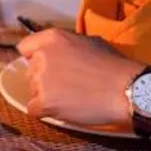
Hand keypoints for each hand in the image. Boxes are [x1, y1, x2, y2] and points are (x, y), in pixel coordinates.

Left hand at [17, 27, 132, 126]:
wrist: (124, 90)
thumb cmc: (113, 65)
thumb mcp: (90, 42)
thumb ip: (68, 46)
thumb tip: (61, 54)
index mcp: (53, 38)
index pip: (26, 47)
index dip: (35, 57)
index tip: (47, 66)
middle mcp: (42, 56)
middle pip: (30, 71)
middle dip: (44, 79)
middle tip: (66, 86)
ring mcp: (41, 80)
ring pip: (32, 91)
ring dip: (46, 96)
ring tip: (70, 99)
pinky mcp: (43, 102)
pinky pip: (34, 110)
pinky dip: (46, 112)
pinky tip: (64, 111)